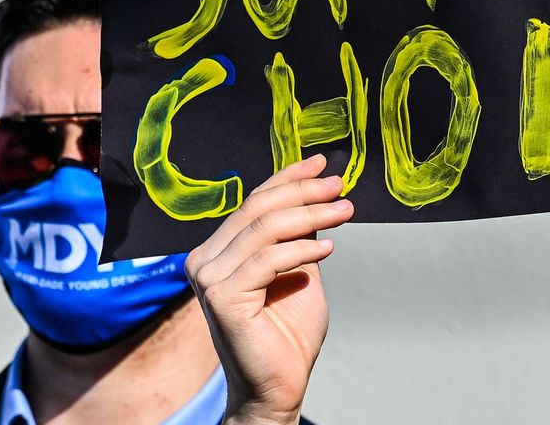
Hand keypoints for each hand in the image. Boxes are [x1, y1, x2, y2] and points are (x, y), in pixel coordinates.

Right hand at [184, 154, 354, 424]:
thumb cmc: (288, 333)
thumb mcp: (299, 269)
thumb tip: (316, 190)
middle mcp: (205, 260)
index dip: (288, 178)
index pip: (253, 202)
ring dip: (311, 215)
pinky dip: (303, 249)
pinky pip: (268, 260)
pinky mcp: (221, 297)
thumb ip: (298, 235)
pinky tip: (329, 248)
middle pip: (258, 209)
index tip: (322, 163)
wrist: (279, 386)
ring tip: (345, 212)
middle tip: (339, 187)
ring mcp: (208, 278)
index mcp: (218, 250)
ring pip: (265, 229)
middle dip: (303, 192)